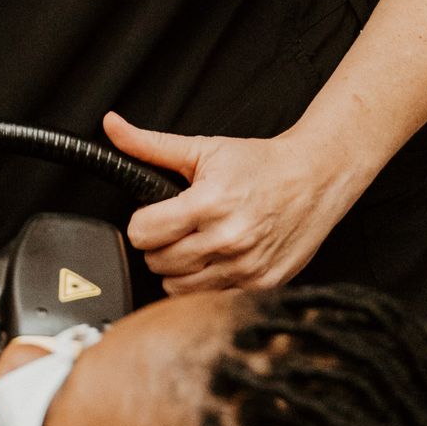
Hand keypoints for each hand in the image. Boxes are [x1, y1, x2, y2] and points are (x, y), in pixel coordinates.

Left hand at [103, 111, 347, 295]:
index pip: (144, 233)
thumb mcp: (204, 148)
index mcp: (209, 203)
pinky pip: (210, 298)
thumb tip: (112, 127)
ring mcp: (245, 267)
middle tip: (177, 229)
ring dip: (179, 269)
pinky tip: (216, 260)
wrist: (315, 178)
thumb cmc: (261, 165)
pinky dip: (206, 283)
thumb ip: (151, 145)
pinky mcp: (260, 285)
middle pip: (158, 262)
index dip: (142, 223)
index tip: (153, 217)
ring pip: (178, 288)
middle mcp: (227, 239)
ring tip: (195, 244)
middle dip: (159, 245)